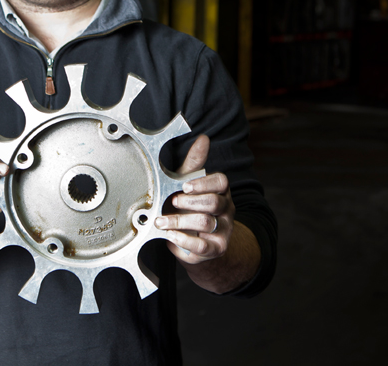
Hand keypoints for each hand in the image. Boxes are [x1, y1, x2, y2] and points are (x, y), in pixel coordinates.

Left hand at [154, 135, 234, 263]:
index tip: (184, 185)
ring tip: (162, 221)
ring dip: (180, 221)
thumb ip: (195, 163)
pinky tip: (171, 236)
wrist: (195, 240)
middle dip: (190, 202)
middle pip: (214, 202)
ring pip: (207, 222)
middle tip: (172, 202)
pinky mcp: (217, 248)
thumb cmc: (189, 207)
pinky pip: (204, 245)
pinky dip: (185, 240)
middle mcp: (226, 209)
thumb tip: (203, 139)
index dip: (203, 183)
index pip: (221, 182)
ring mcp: (224, 229)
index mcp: (220, 190)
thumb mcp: (189, 184)